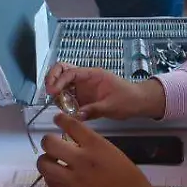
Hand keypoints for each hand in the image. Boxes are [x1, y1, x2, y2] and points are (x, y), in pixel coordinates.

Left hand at [37, 115, 156, 186]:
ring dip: (46, 161)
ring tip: (52, 163)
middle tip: (52, 146)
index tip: (58, 119)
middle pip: (49, 143)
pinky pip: (49, 182)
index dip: (61, 119)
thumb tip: (76, 145)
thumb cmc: (131, 180)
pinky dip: (50, 177)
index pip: (70, 125)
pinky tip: (57, 176)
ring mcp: (72, 179)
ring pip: (44, 163)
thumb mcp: (114, 154)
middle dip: (48, 142)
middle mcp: (81, 159)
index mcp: (96, 145)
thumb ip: (93, 147)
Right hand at [44, 63, 165, 120]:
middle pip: (62, 71)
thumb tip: (76, 115)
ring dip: (56, 91)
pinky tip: (64, 110)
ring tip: (57, 103)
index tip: (53, 92)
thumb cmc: (128, 99)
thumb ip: (94, 110)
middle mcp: (85, 79)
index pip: (70, 72)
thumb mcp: (112, 106)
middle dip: (52, 78)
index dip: (59, 80)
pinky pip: (68, 97)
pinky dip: (63, 102)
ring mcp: (83, 88)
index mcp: (92, 75)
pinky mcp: (83, 98)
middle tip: (49, 92)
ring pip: (63, 83)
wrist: (138, 103)